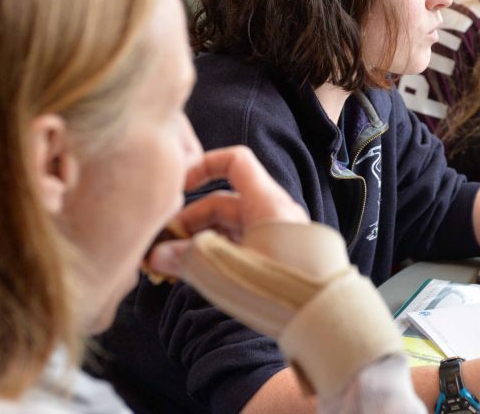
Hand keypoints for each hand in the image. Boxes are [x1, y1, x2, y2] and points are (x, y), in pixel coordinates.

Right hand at [146, 146, 307, 275]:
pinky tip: (195, 272)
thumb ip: (187, 258)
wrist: (324, 318)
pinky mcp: (277, 257)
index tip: (179, 185)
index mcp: (266, 201)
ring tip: (171, 264)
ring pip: (230, 227)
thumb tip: (155, 257)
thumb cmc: (277, 286)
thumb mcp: (226, 268)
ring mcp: (276, 236)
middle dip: (189, 221)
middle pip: (224, 202)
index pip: (235, 162)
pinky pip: (241, 246)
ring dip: (200, 240)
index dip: (204, 165)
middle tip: (161, 245)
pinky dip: (217, 254)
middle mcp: (273, 212)